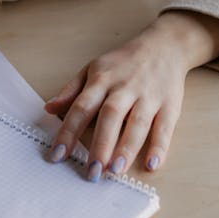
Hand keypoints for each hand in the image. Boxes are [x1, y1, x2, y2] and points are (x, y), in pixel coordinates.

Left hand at [44, 12, 216, 179]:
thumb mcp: (93, 68)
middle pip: (110, 116)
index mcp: (101, 80)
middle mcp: (124, 88)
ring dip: (127, 148)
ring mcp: (148, 96)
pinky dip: (160, 146)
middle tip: (91, 171)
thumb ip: (72, 91)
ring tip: (115, 170)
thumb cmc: (123, 62)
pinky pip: (165, 127)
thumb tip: (49, 109)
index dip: (68, 131)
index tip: (57, 155)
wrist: (164, 45)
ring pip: (137, 123)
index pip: (81, 107)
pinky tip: (152, 164)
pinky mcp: (169, 105)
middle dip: (100, 144)